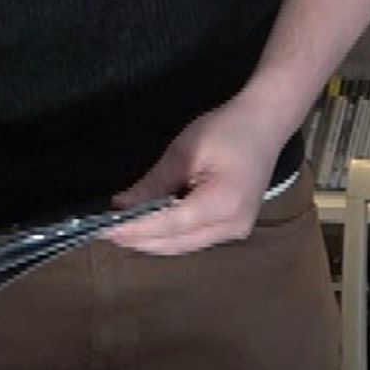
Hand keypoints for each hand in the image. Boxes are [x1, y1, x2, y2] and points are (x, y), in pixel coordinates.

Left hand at [104, 99, 280, 255]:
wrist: (265, 124)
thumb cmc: (226, 130)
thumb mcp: (184, 151)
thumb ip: (153, 184)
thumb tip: (121, 206)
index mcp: (223, 204)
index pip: (170, 225)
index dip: (136, 229)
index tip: (104, 229)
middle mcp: (233, 227)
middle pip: (176, 243)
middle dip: (140, 240)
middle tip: (104, 231)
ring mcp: (236, 231)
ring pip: (184, 245)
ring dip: (152, 240)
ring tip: (121, 230)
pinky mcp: (233, 228)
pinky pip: (194, 239)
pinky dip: (169, 234)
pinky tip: (148, 226)